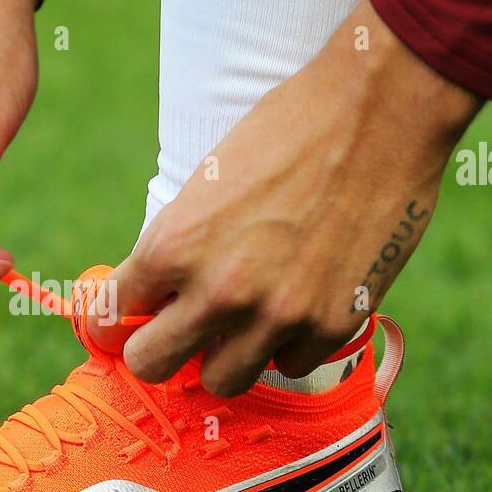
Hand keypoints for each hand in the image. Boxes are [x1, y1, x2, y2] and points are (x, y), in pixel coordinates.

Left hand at [95, 0, 481, 395]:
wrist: (380, 110)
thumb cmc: (287, 129)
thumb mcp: (204, 184)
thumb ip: (176, 246)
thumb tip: (154, 296)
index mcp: (173, 247)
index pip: (110, 317)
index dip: (114, 320)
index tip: (126, 321)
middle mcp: (218, 292)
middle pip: (151, 366)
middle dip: (159, 348)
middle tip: (178, 330)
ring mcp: (277, 316)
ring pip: (221, 381)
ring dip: (226, 354)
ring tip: (244, 319)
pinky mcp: (332, 325)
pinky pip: (289, 363)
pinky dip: (289, 342)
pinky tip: (300, 302)